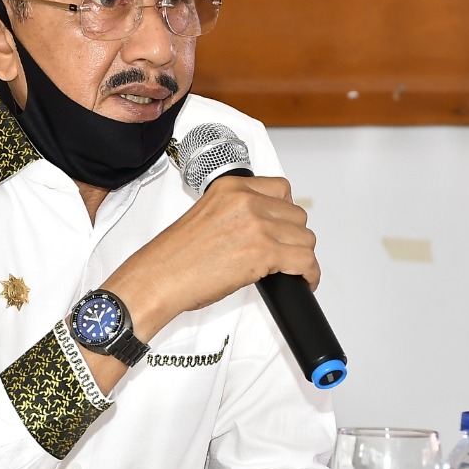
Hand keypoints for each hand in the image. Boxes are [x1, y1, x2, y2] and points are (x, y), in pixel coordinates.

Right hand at [104, 174, 318, 341]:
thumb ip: (236, 212)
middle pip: (297, 215)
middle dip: (293, 236)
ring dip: (301, 255)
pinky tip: (304, 281)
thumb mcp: (206, 215)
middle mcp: (246, 201)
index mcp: (230, 187)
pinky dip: (310, 274)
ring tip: (292, 269)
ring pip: (305, 238)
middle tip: (284, 252)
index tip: (284, 225)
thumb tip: (262, 226)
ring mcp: (257, 226)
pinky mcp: (264, 253)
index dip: (286, 211)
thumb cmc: (175, 256)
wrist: (159, 278)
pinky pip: (306, 261)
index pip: (281, 189)